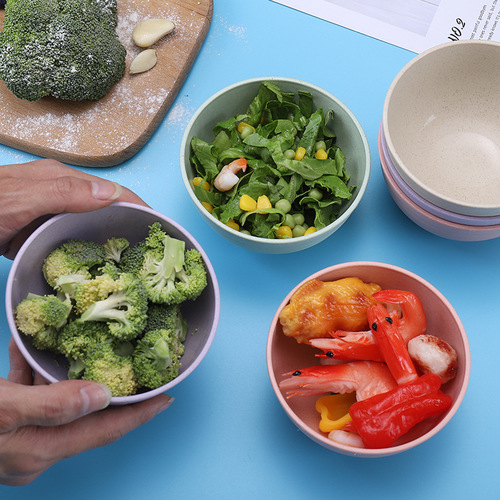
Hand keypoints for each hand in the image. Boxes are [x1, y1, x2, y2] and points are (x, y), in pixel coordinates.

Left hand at [0, 159, 147, 258]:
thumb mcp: (19, 200)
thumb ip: (63, 193)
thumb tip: (114, 194)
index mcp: (63, 179)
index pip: (115, 191)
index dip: (140, 209)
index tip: (160, 233)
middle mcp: (63, 192)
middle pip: (109, 207)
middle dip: (132, 226)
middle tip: (151, 255)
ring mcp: (52, 211)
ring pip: (94, 224)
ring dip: (113, 240)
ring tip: (132, 264)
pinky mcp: (41, 228)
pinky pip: (74, 237)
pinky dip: (89, 250)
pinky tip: (96, 265)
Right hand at [0, 339, 172, 485]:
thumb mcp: (2, 410)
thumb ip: (51, 405)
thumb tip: (101, 395)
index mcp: (41, 449)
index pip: (105, 430)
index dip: (139, 414)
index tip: (166, 398)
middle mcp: (35, 448)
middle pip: (88, 416)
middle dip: (112, 391)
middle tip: (138, 368)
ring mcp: (20, 438)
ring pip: (59, 401)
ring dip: (69, 374)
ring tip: (90, 347)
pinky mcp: (4, 426)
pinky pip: (31, 395)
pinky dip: (34, 373)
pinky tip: (32, 351)